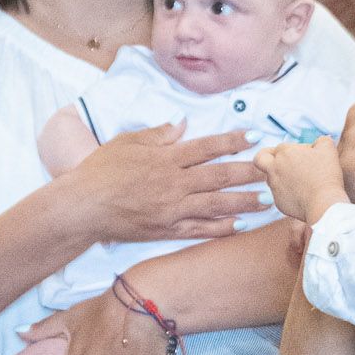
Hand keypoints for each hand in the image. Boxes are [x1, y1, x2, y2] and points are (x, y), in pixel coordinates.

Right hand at [55, 123, 263, 252]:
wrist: (83, 206)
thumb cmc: (101, 170)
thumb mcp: (128, 142)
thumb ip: (158, 135)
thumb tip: (183, 124)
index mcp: (166, 158)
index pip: (207, 147)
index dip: (232, 141)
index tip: (254, 136)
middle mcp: (174, 183)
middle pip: (219, 176)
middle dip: (248, 172)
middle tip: (271, 169)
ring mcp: (173, 209)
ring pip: (216, 205)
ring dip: (243, 202)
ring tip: (264, 200)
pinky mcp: (167, 230)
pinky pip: (200, 230)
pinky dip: (220, 229)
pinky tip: (238, 226)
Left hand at [255, 135, 345, 227]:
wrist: (324, 204)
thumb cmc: (326, 175)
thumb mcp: (329, 149)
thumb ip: (321, 141)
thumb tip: (318, 142)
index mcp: (285, 153)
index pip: (282, 146)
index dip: (295, 150)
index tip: (307, 156)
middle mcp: (275, 168)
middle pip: (260, 158)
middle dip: (266, 157)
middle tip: (279, 161)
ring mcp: (274, 186)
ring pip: (271, 178)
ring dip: (281, 177)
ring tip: (300, 181)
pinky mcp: (278, 202)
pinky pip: (280, 195)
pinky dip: (289, 193)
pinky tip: (302, 194)